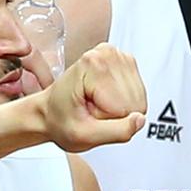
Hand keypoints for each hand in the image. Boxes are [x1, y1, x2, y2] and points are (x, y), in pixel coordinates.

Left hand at [31, 44, 148, 150]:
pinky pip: (138, 93)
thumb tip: (140, 120)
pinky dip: (123, 102)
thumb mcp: (83, 135)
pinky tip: (105, 98)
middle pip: (135, 102)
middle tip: (92, 111)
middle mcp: (107, 54)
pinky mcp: (125, 62)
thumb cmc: (60, 120)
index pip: (127, 108)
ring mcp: (118, 56)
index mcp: (94, 64)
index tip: (90, 114)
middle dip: (116, 114)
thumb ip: (115, 131)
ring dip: (120, 108)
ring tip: (96, 104)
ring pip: (138, 98)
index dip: (110, 120)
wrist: (50, 110)